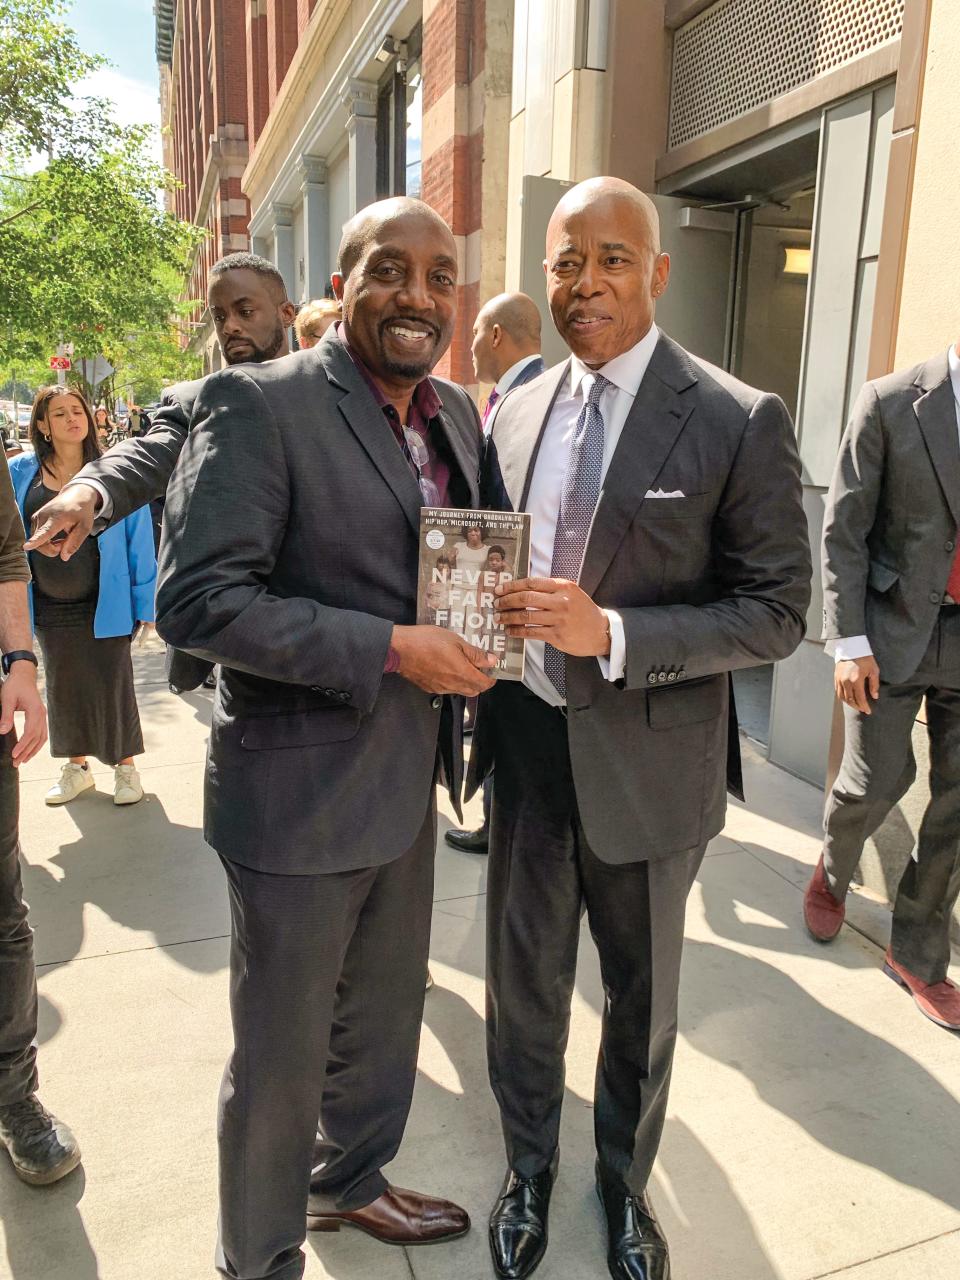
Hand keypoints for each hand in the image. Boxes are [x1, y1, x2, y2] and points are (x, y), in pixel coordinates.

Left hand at [0, 664, 46, 763]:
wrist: (24, 676)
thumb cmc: (15, 685)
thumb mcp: (6, 699)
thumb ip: (6, 715)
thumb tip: (2, 731)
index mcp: (35, 710)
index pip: (31, 733)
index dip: (23, 745)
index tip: (14, 755)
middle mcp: (42, 715)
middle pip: (37, 738)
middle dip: (27, 752)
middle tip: (16, 763)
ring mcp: (43, 716)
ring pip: (41, 738)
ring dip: (33, 750)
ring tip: (23, 761)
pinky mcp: (41, 717)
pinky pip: (42, 734)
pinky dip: (37, 744)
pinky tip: (30, 751)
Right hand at [24, 483, 100, 558]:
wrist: (75, 495)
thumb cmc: (82, 512)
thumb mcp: (85, 528)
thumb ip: (74, 542)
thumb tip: (63, 557)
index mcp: (57, 518)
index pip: (44, 532)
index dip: (36, 541)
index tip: (26, 546)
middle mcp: (43, 517)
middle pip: (41, 543)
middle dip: (53, 549)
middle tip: (67, 543)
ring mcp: (37, 517)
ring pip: (38, 542)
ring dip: (51, 545)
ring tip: (64, 538)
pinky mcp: (34, 519)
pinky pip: (37, 537)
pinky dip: (47, 541)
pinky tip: (57, 535)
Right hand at [391, 625, 496, 695]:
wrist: (399, 649)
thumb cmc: (426, 641)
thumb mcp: (455, 641)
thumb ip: (475, 653)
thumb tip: (491, 661)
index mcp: (462, 673)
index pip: (484, 684)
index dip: (491, 678)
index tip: (492, 669)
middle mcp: (452, 685)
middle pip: (474, 690)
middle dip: (480, 681)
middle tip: (478, 666)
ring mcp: (440, 688)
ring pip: (460, 690)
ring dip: (465, 682)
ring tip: (461, 665)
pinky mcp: (429, 687)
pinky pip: (446, 689)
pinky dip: (452, 682)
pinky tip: (446, 668)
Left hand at [494, 577, 609, 656]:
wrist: (600, 631)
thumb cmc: (582, 610)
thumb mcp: (570, 593)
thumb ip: (550, 589)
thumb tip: (521, 589)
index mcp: (563, 586)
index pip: (532, 582)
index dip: (512, 586)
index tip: (499, 589)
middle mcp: (560, 600)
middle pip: (526, 598)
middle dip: (506, 601)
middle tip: (496, 604)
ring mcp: (559, 618)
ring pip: (526, 615)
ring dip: (508, 617)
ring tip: (498, 618)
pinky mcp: (557, 635)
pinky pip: (531, 632)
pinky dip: (517, 631)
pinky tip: (510, 631)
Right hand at [835, 656, 879, 713]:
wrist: (851, 647)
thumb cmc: (865, 658)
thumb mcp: (874, 670)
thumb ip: (874, 684)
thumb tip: (875, 696)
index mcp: (856, 680)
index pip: (860, 698)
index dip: (864, 706)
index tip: (868, 711)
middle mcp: (846, 682)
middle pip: (850, 700)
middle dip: (857, 706)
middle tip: (863, 709)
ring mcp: (839, 680)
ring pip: (843, 697)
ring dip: (849, 703)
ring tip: (856, 705)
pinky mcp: (836, 677)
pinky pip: (838, 692)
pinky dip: (843, 697)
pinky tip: (848, 698)